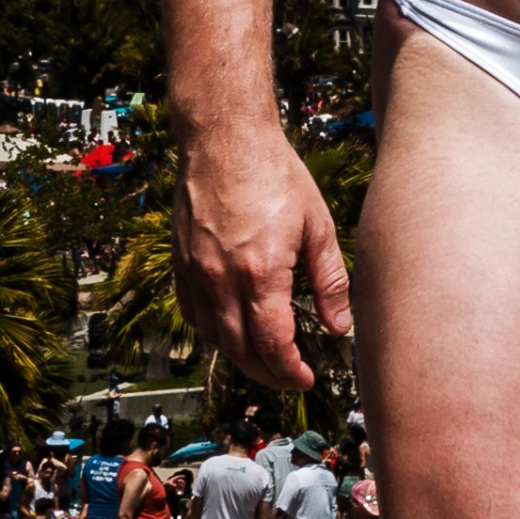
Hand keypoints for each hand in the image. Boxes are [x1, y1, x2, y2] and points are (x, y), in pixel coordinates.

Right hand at [175, 122, 353, 395]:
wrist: (224, 139)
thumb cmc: (274, 175)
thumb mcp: (317, 226)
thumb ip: (330, 282)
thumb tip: (339, 326)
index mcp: (260, 273)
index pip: (273, 346)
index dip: (290, 372)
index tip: (306, 379)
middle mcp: (221, 280)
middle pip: (241, 351)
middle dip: (268, 373)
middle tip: (289, 377)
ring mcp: (195, 273)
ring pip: (214, 337)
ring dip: (240, 357)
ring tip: (266, 361)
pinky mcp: (180, 263)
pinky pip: (193, 313)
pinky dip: (213, 332)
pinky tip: (232, 332)